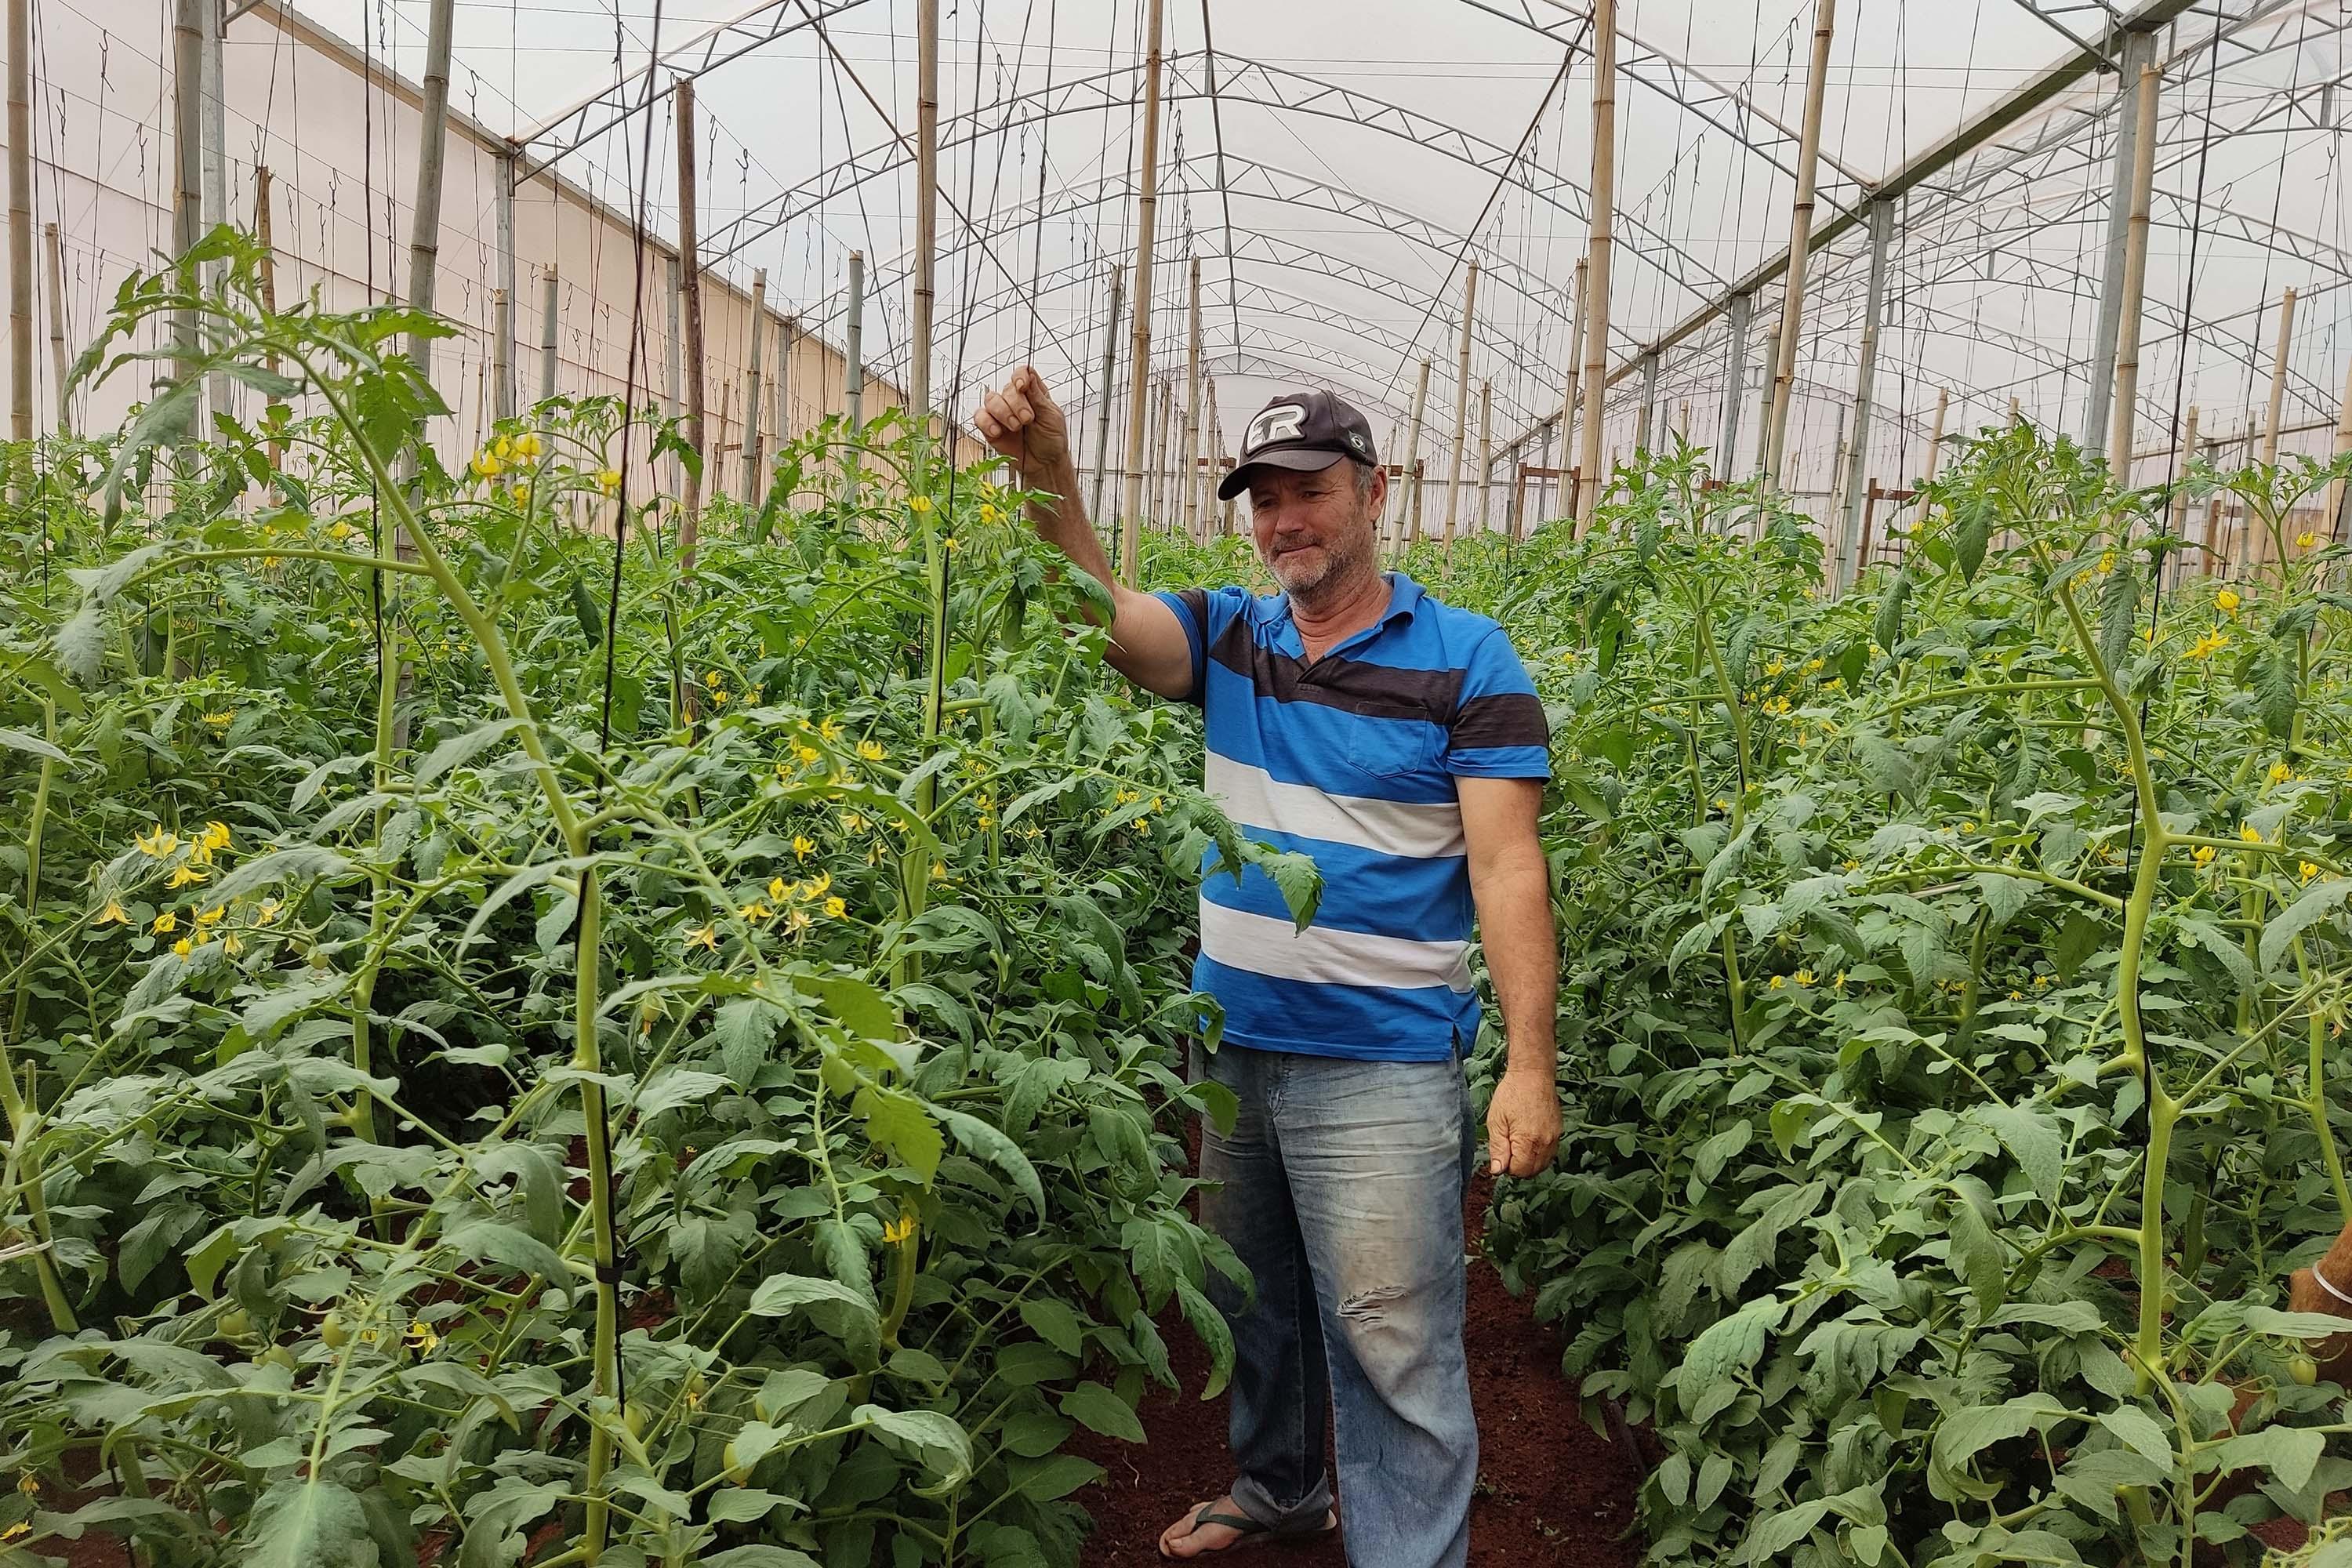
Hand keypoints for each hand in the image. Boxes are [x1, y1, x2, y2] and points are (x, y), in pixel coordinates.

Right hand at [974, 366, 1071, 484]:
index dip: (1019, 376)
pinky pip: (980, 417)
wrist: (1045, 464)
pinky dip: (987, 423)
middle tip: (1028, 420)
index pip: (1022, 373)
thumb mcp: (1052, 417)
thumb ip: (1038, 396)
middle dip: (1016, 404)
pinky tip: (998, 432)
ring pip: (991, 399)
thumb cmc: (1052, 440)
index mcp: (1033, 393)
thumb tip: (1029, 374)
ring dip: (1003, 412)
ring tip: (1015, 427)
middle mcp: (1015, 400)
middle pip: (1007, 388)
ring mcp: (1001, 413)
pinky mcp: (990, 428)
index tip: (1022, 386)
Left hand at [1486, 1065, 1561, 1177]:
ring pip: (1543, 1164)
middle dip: (1518, 1166)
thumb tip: (1497, 1171)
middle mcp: (1545, 1143)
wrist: (1533, 1074)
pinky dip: (1539, 1153)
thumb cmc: (1512, 1094)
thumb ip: (1498, 1148)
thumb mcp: (1496, 1121)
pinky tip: (1529, 1139)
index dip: (1507, 1166)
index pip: (1519, 1171)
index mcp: (1528, 1141)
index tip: (1502, 1152)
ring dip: (1529, 1161)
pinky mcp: (1559, 1132)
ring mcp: (1555, 1138)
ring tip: (1518, 1142)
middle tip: (1508, 1148)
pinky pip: (1550, 1153)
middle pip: (1533, 1171)